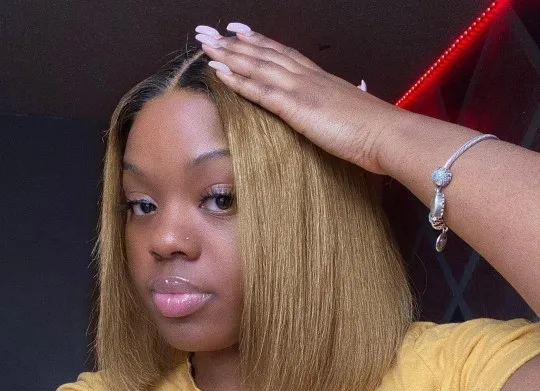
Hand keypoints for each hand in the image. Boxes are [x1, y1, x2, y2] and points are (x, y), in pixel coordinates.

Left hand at [194, 23, 402, 174]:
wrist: (387, 134)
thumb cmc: (374, 128)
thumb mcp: (354, 111)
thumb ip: (342, 103)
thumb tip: (349, 97)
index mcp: (320, 78)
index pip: (283, 53)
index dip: (258, 41)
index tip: (238, 30)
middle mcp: (307, 77)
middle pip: (264, 53)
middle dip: (233, 42)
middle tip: (209, 31)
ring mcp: (302, 90)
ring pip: (258, 66)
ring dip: (229, 55)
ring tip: (206, 45)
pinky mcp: (298, 108)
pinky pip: (262, 91)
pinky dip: (239, 81)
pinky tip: (220, 73)